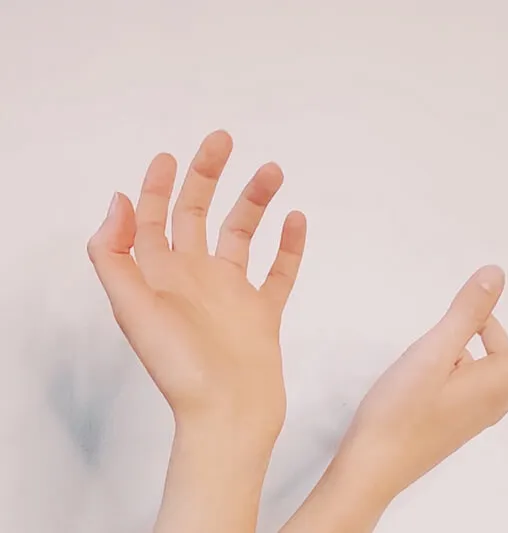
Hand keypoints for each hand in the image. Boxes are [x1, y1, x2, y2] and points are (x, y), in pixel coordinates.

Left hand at [87, 130, 305, 435]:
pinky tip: (296, 220)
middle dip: (207, 176)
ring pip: (241, 236)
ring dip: (254, 201)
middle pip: (198, 216)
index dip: (158, 185)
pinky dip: (288, 245)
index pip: (154, 218)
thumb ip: (116, 256)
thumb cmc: (181, 370)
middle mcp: (194, 280)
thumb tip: (118, 201)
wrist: (229, 416)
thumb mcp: (133, 309)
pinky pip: (278, 271)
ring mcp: (231, 295)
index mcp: (160, 277)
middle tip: (222, 140)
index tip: (172, 154)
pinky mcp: (262, 313)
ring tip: (272, 171)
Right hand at [280, 265, 507, 532]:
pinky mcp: (459, 414)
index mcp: (500, 383)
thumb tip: (497, 275)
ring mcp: (478, 409)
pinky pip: (487, 378)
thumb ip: (466, 312)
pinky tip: (452, 345)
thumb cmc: (402, 412)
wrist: (374, 466)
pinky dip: (483, 352)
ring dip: (507, 337)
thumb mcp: (432, 352)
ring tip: (480, 313)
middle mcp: (498, 399)